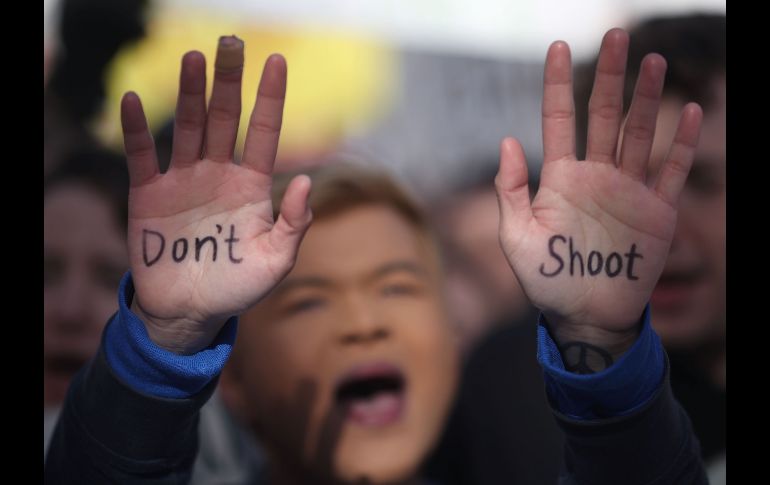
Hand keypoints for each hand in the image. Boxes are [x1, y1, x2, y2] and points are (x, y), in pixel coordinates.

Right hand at [121, 37, 311, 353]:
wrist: (191, 312)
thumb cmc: (239, 287)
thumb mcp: (277, 261)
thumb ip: (294, 224)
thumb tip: (309, 181)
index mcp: (252, 186)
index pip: (263, 132)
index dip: (270, 98)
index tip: (277, 61)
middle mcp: (219, 175)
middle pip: (223, 118)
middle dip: (227, 81)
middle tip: (230, 42)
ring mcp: (183, 182)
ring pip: (186, 128)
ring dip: (189, 93)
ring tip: (193, 58)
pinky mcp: (149, 196)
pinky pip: (142, 156)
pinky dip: (137, 130)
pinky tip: (133, 100)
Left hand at [495, 29, 701, 363]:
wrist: (584, 317)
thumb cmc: (545, 280)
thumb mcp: (516, 238)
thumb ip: (510, 191)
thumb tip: (508, 140)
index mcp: (560, 179)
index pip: (559, 120)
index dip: (558, 84)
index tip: (558, 47)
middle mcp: (596, 176)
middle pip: (605, 116)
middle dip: (611, 77)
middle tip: (617, 35)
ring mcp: (628, 192)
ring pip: (640, 135)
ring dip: (648, 99)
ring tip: (653, 61)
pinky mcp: (657, 213)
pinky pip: (671, 172)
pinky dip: (682, 143)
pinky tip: (687, 111)